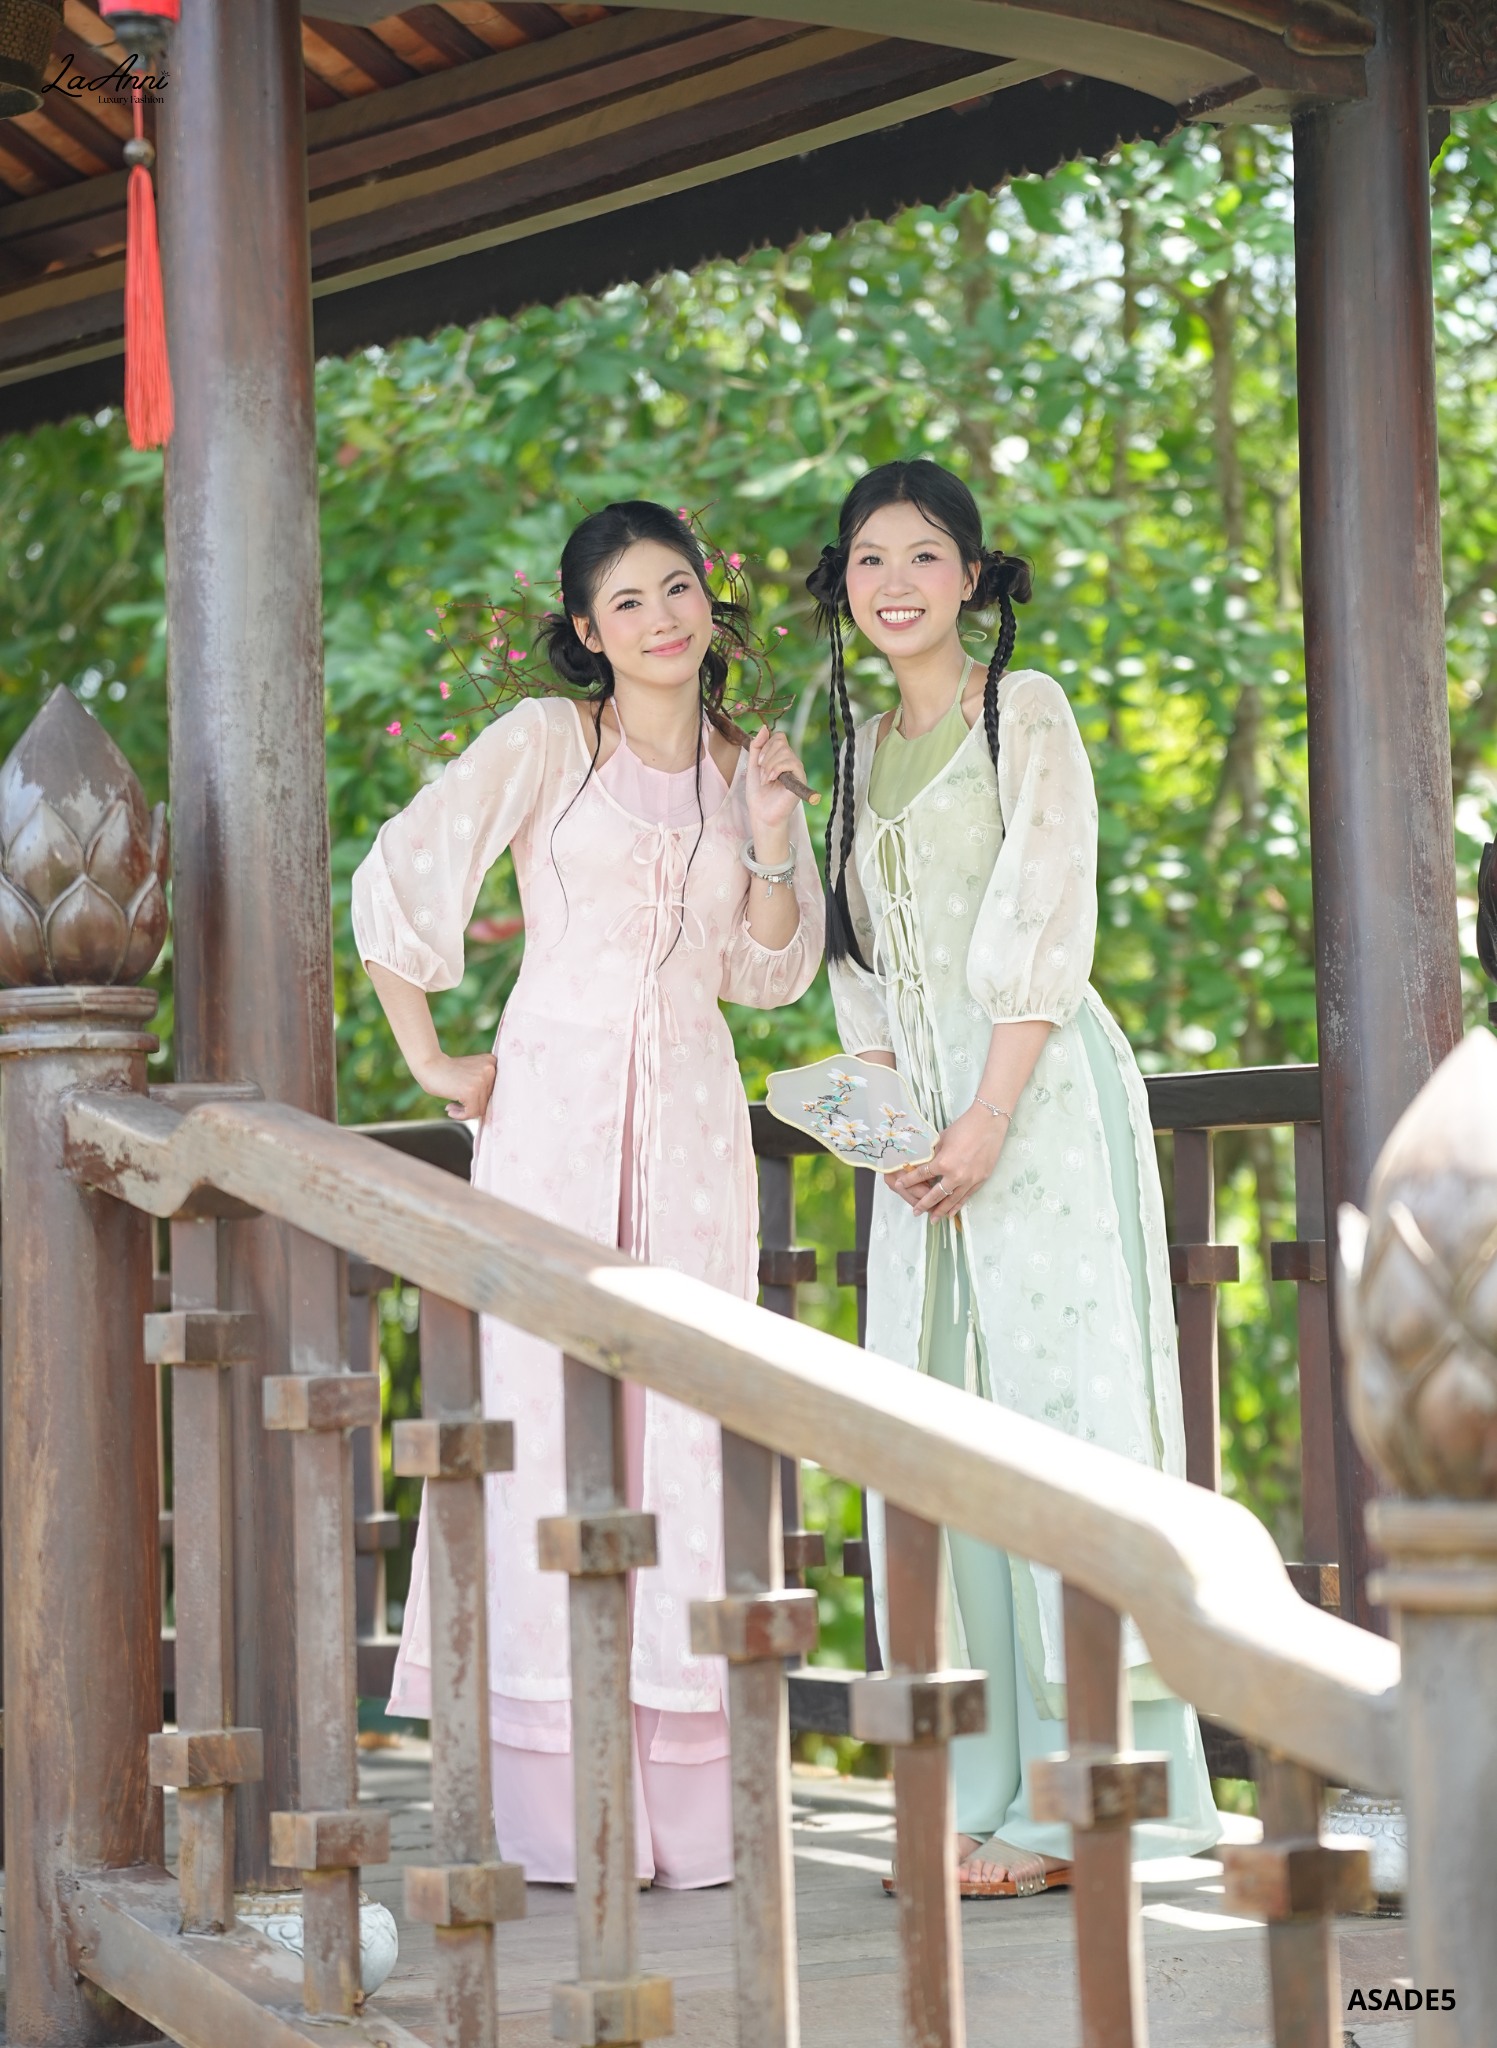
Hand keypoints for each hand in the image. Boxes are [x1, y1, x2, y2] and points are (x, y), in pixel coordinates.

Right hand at [416, 1050, 496, 1121]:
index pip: (494, 1090)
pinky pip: (472, 1113)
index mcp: (492, 1062)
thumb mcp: (472, 1071)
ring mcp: (481, 1080)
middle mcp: (490, 1069)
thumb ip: (484, 1083)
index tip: (466, 1100)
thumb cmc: (447, 1071)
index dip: (480, 1098)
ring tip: (452, 1107)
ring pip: (481, 1108)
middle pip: (489, 1100)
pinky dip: (461, 1116)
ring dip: (465, 1112)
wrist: (429, 1065)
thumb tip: (492, 1110)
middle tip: (455, 1105)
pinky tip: (449, 1109)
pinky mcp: (471, 1092)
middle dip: (472, 1106)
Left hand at [745, 726, 810, 846]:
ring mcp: (797, 770)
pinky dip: (776, 769)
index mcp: (781, 758)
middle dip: (766, 756)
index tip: (758, 761)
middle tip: (762, 773)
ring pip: (784, 751)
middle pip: (781, 741)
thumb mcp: (753, 766)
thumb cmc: (758, 793)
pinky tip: (771, 780)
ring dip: (769, 765)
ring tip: (766, 780)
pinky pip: (791, 762)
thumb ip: (757, 747)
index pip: (779, 737)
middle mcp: (792, 762)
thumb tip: (765, 727)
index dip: (766, 745)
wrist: (762, 814)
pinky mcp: (800, 779)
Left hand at [888, 1104, 1006, 1220]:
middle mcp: (955, 1176)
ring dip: (940, 1211)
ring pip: (952, 1201)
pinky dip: (957, 1206)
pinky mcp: (980, 1180)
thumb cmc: (964, 1127)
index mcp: (943, 1163)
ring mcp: (969, 1180)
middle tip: (915, 1212)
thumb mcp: (943, 1139)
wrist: (989, 1124)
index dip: (909, 1181)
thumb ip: (934, 1154)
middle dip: (923, 1204)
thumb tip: (925, 1162)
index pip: (922, 1175)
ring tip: (932, 1220)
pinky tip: (951, 1213)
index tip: (899, 1185)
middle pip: (935, 1195)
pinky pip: (966, 1197)